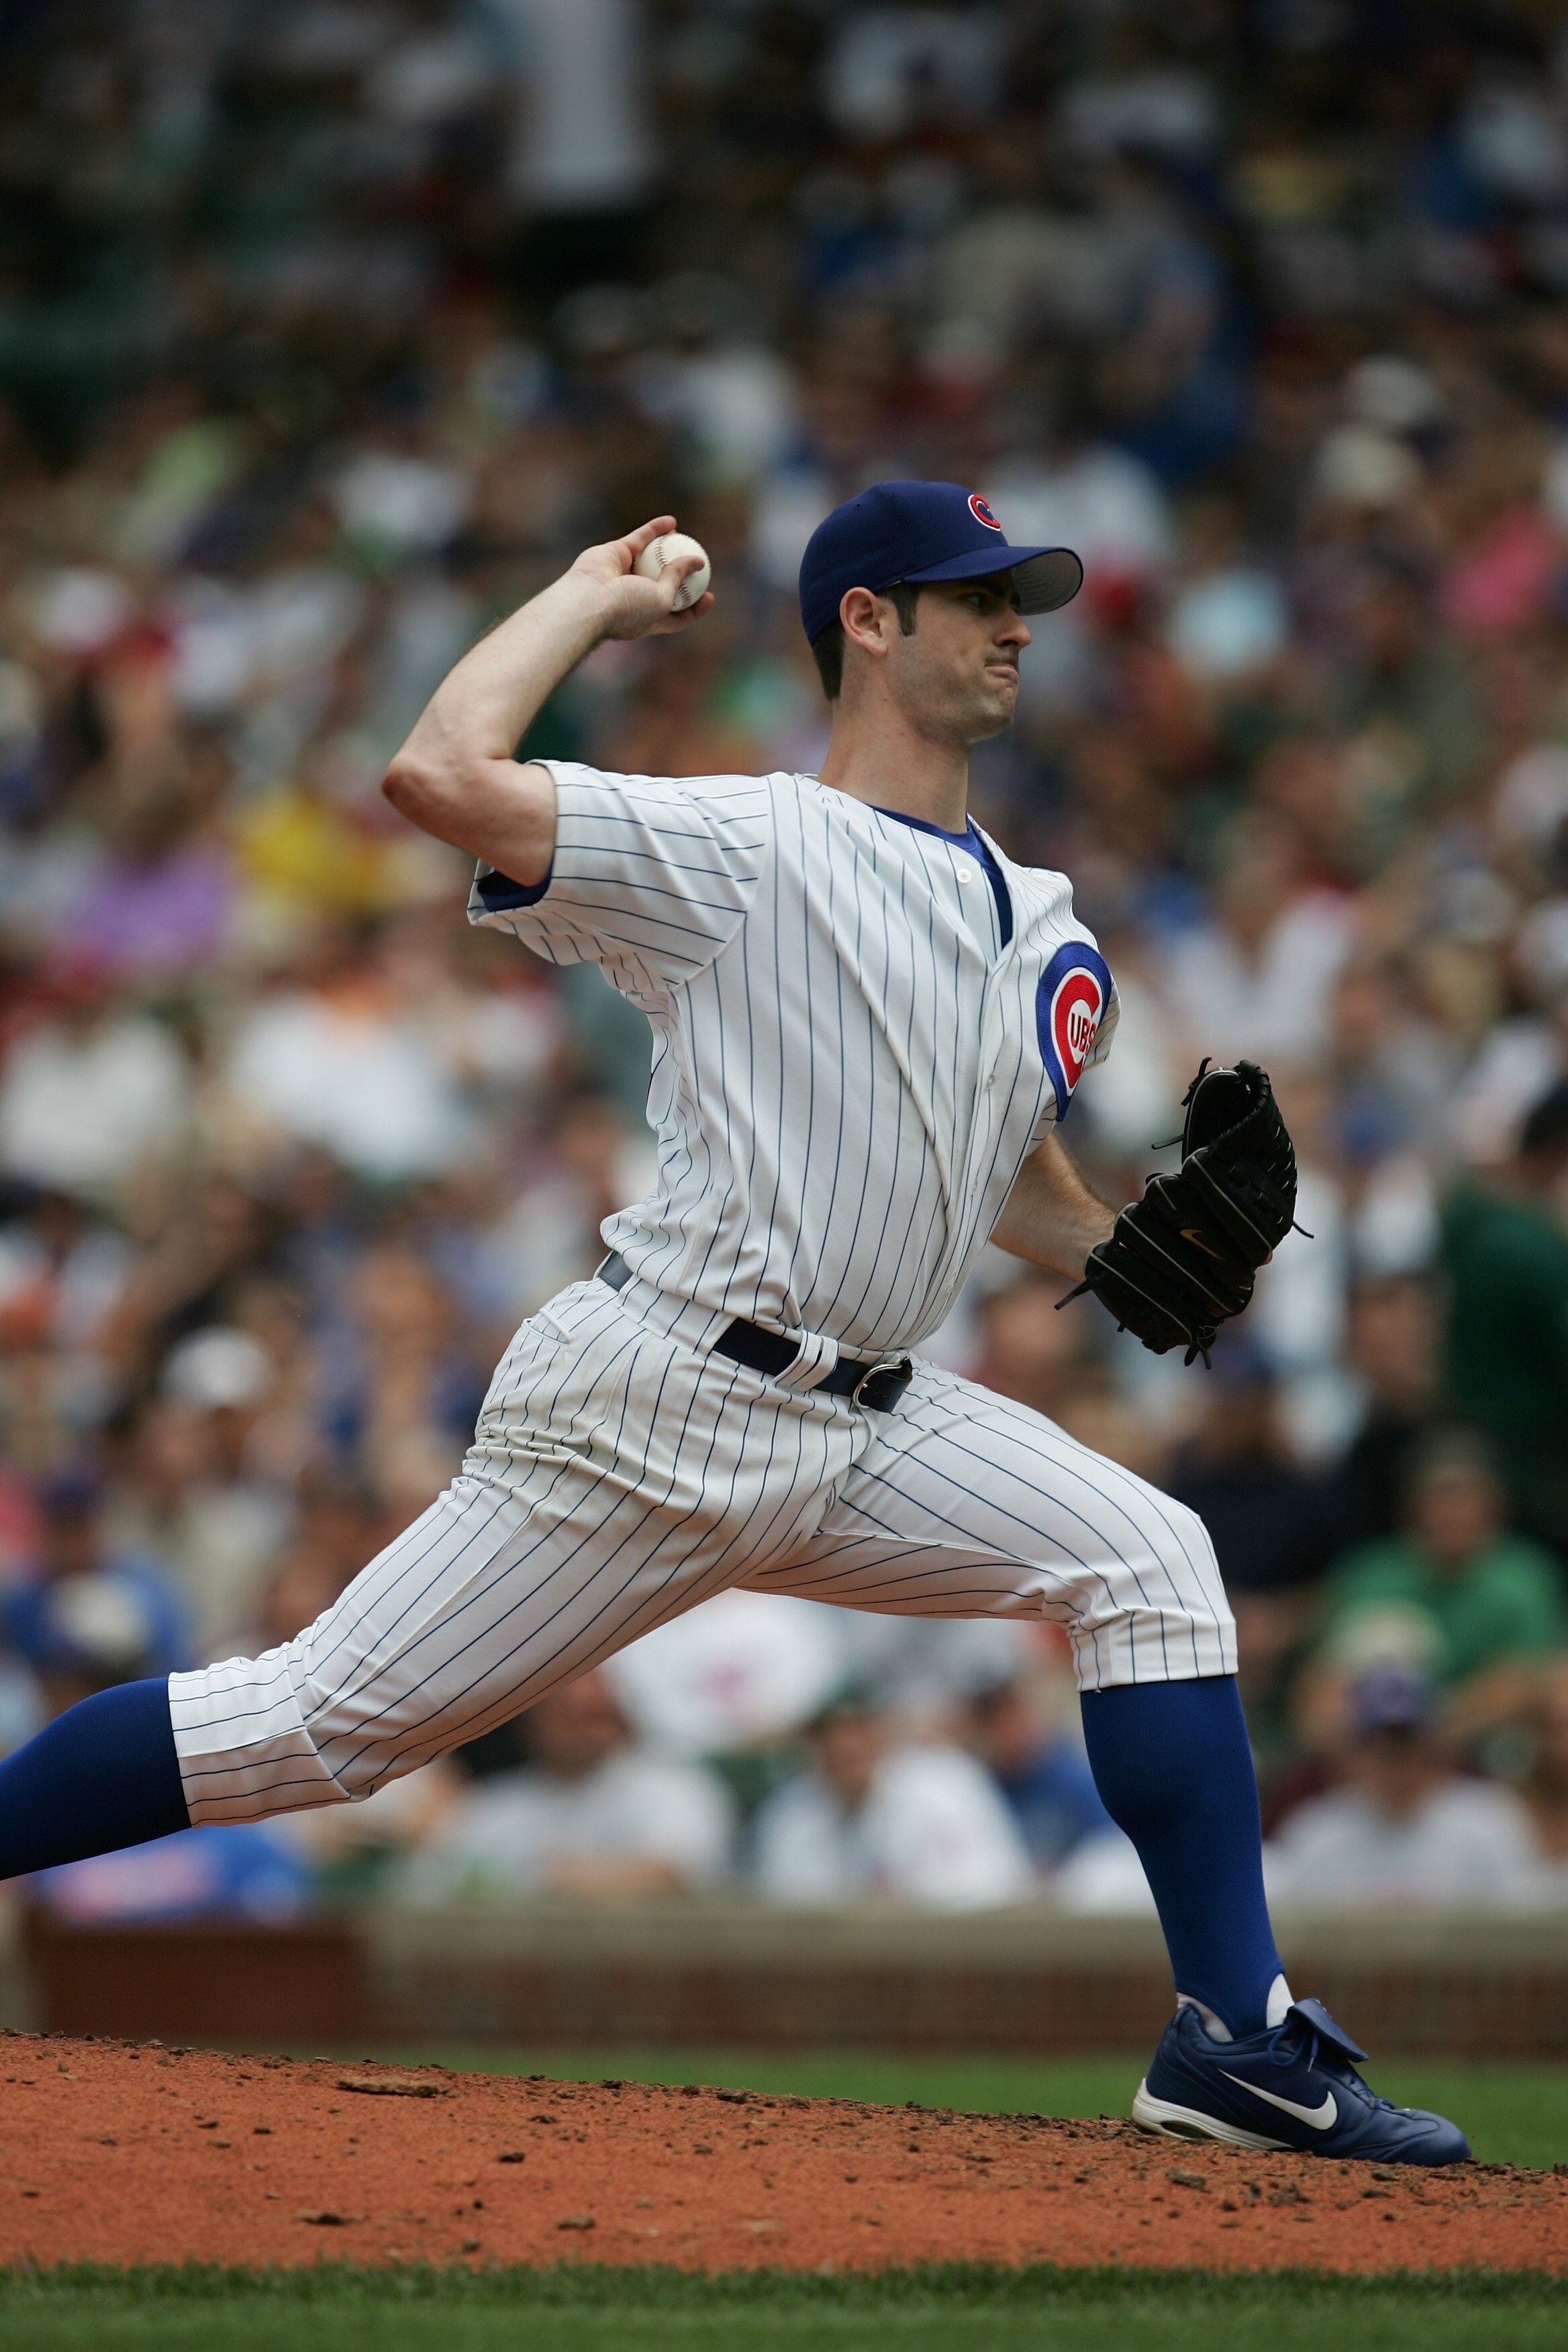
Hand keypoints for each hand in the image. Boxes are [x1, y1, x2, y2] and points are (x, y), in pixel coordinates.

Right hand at [568, 516, 714, 641]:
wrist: (590, 598)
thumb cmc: (627, 608)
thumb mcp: (662, 601)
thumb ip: (678, 581)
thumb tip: (698, 561)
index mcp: (647, 620)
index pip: (676, 617)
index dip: (695, 608)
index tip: (710, 596)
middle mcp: (635, 597)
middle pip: (664, 585)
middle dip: (683, 576)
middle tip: (702, 565)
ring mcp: (624, 574)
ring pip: (652, 559)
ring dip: (670, 549)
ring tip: (687, 540)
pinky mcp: (616, 553)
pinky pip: (640, 538)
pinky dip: (656, 529)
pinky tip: (672, 522)